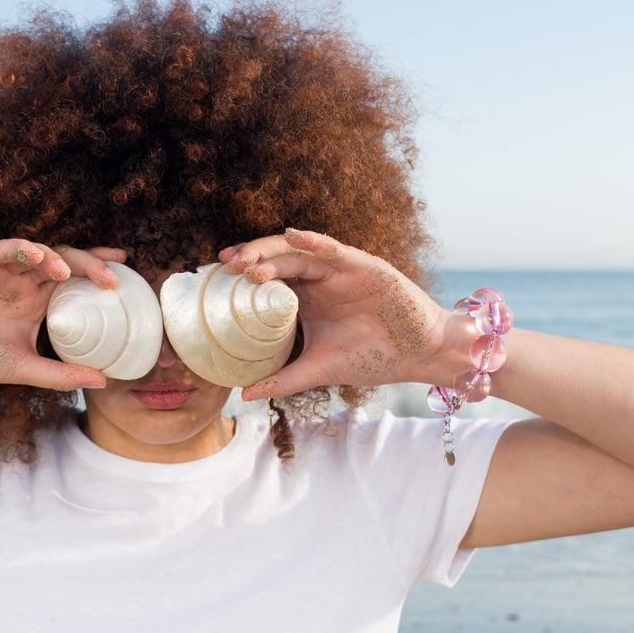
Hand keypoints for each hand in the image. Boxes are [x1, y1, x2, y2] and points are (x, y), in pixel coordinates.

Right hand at [0, 239, 124, 390]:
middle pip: (63, 262)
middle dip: (89, 265)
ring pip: (36, 251)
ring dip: (57, 258)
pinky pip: (4, 248)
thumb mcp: (22, 368)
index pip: (73, 280)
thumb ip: (61, 373)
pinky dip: (23, 248)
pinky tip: (39, 257)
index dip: (98, 273)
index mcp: (33, 300)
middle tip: (111, 279)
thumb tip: (104, 380)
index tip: (125, 277)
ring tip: (72, 272)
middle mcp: (20, 280)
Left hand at [219, 228, 472, 399]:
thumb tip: (242, 395)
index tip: (215, 281)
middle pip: (276, 261)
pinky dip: (313, 242)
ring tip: (246, 264)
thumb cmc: (372, 358)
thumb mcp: (319, 369)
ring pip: (298, 253)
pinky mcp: (363, 266)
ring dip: (271, 254)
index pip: (267, 280)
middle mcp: (318, 280)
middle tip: (224, 267)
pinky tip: (293, 237)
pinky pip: (334, 249)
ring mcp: (339, 270)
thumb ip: (283, 379)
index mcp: (306, 299)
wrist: (418, 355)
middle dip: (249, 260)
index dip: (241, 277)